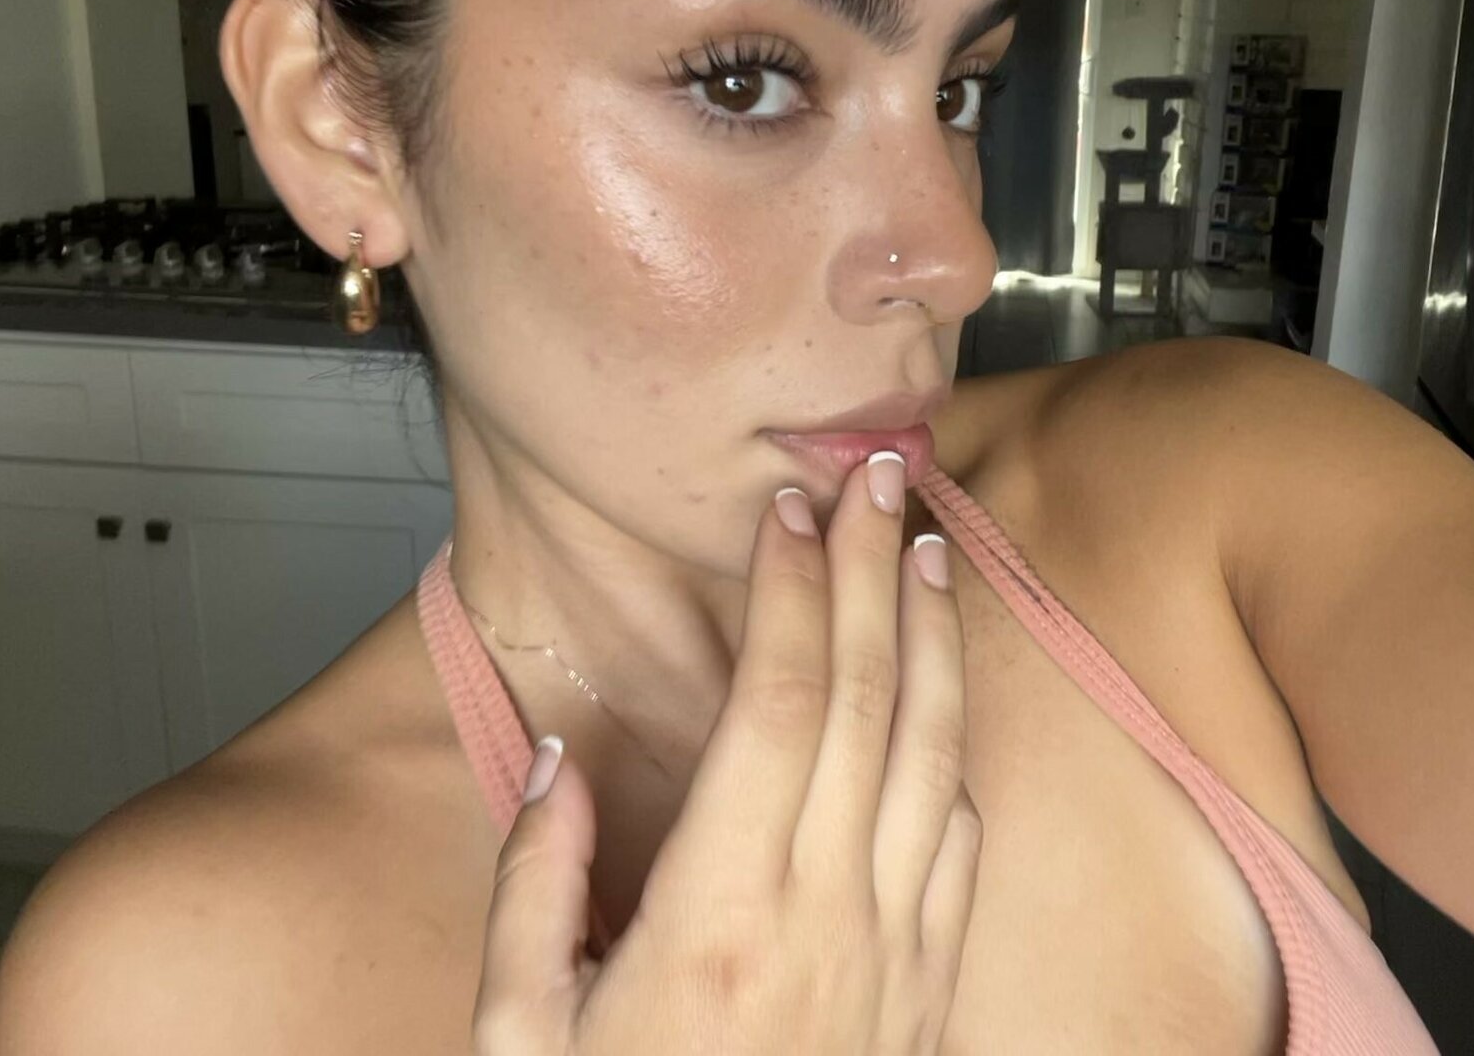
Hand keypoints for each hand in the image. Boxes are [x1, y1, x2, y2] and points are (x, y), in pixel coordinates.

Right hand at [472, 450, 980, 1053]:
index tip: (786, 514)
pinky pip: (958, 845)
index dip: (790, 594)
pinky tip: (944, 698)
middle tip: (876, 475)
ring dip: (934, 640)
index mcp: (717, 916)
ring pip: (933, 757)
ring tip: (930, 548)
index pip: (779, 705)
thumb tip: (557, 763)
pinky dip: (956, 751)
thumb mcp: (514, 1039)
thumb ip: (531, 888)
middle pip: (869, 702)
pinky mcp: (926, 991)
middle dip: (873, 573)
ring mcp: (891, 954)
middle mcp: (824, 919)